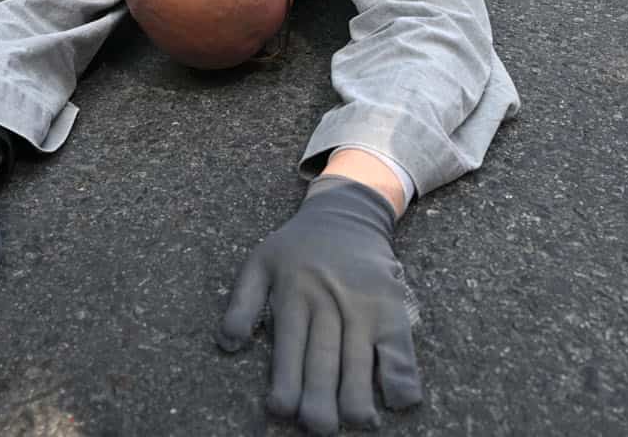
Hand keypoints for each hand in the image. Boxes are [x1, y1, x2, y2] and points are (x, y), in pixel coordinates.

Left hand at [217, 177, 422, 434]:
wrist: (348, 212)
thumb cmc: (298, 246)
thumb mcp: (260, 262)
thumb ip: (242, 303)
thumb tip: (226, 346)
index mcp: (294, 295)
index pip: (288, 347)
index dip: (285, 382)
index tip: (280, 410)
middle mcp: (328, 302)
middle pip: (325, 359)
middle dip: (321, 399)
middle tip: (318, 427)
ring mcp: (363, 306)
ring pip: (361, 358)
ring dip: (359, 395)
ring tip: (358, 422)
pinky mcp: (391, 307)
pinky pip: (400, 345)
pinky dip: (402, 374)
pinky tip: (398, 400)